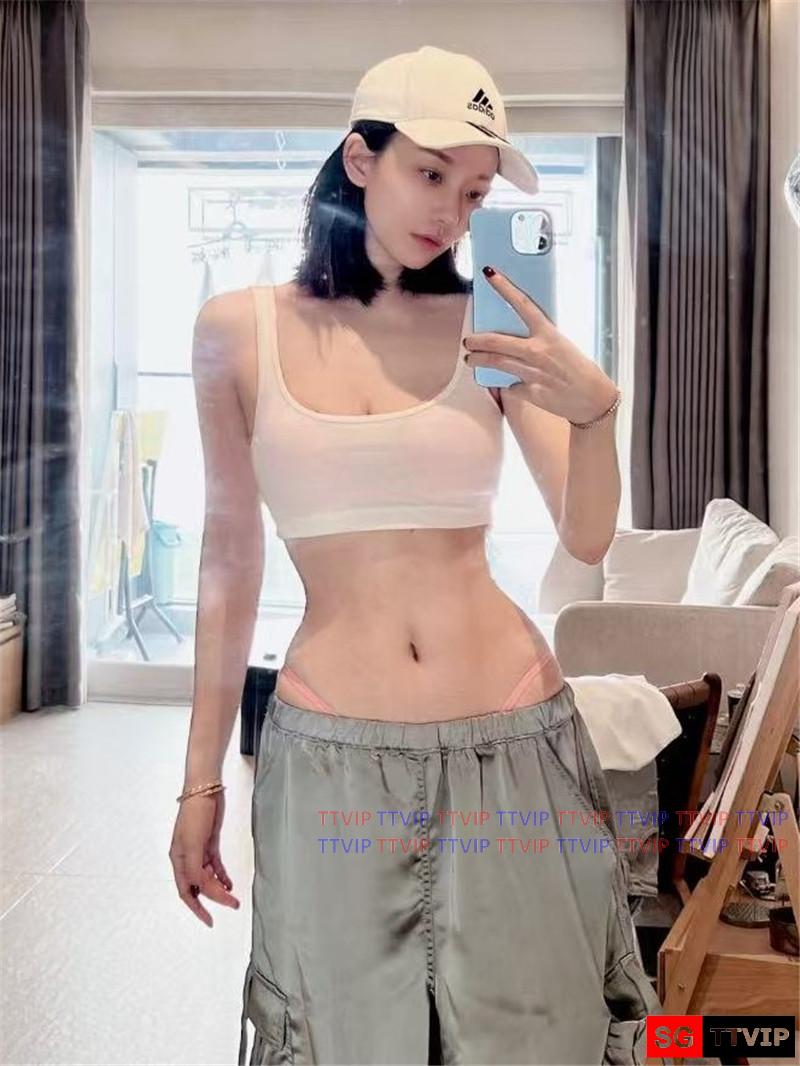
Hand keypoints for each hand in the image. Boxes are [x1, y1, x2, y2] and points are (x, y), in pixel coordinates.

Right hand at [169, 789, 240, 926]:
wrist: (204, 790)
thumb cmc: (194, 815)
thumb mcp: (193, 844)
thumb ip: (195, 868)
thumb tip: (199, 889)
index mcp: (178, 860)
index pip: (187, 891)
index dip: (197, 908)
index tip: (209, 921)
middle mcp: (186, 858)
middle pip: (200, 886)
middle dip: (215, 898)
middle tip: (233, 904)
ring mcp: (198, 850)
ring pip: (208, 877)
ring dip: (220, 888)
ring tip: (233, 896)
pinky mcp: (209, 843)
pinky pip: (215, 865)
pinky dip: (222, 875)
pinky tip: (230, 882)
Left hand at [464, 266, 618, 423]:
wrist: (594, 399)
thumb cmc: (579, 369)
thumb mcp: (562, 345)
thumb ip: (539, 338)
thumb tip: (516, 333)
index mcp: (549, 334)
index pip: (523, 304)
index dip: (505, 287)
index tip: (489, 274)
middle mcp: (539, 352)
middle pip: (497, 342)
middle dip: (476, 340)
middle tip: (468, 341)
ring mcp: (533, 374)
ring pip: (497, 363)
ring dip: (478, 361)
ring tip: (470, 359)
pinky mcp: (531, 393)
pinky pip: (511, 386)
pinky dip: (508, 383)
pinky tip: (508, 383)